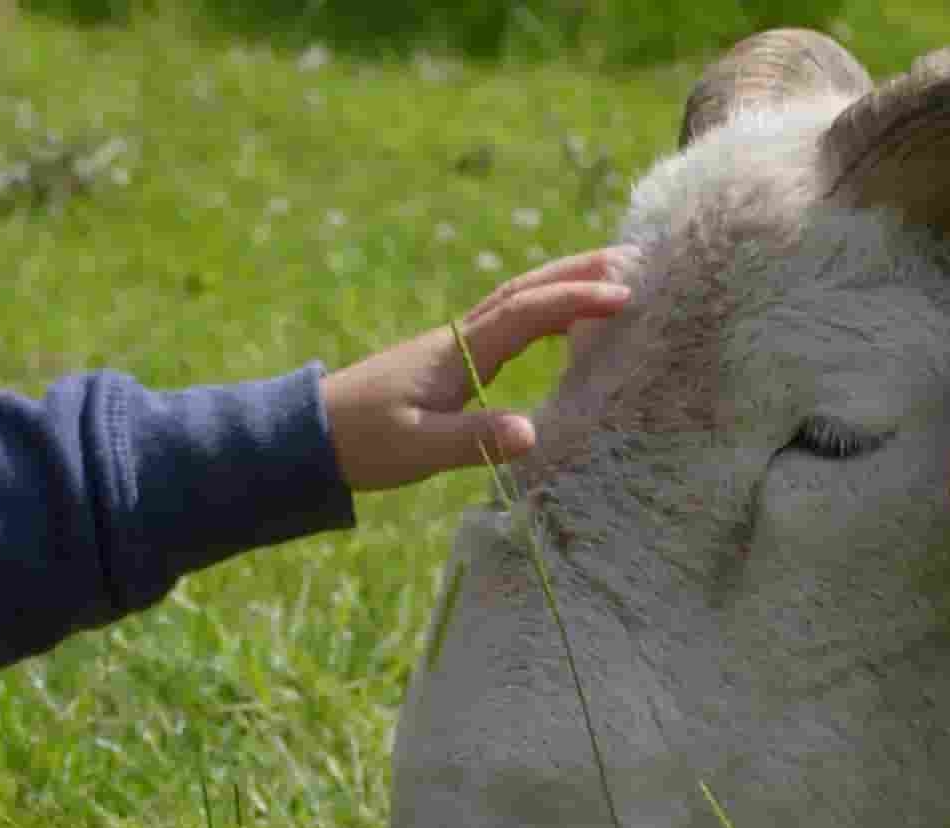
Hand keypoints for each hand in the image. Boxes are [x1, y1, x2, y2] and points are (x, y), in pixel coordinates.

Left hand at [322, 245, 636, 491]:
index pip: (526, 313)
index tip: (624, 297)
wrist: (311, 433)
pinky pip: (510, 320)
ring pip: (519, 299)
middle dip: (581, 272)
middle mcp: (461, 336)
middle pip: (528, 289)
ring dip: (565, 283)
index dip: (575, 301)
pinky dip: (545, 309)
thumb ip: (474, 439)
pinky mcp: (452, 358)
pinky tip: (564, 321)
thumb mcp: (418, 447)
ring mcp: (456, 343)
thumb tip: (533, 433)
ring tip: (616, 275)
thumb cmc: (363, 441)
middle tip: (638, 258)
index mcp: (459, 351)